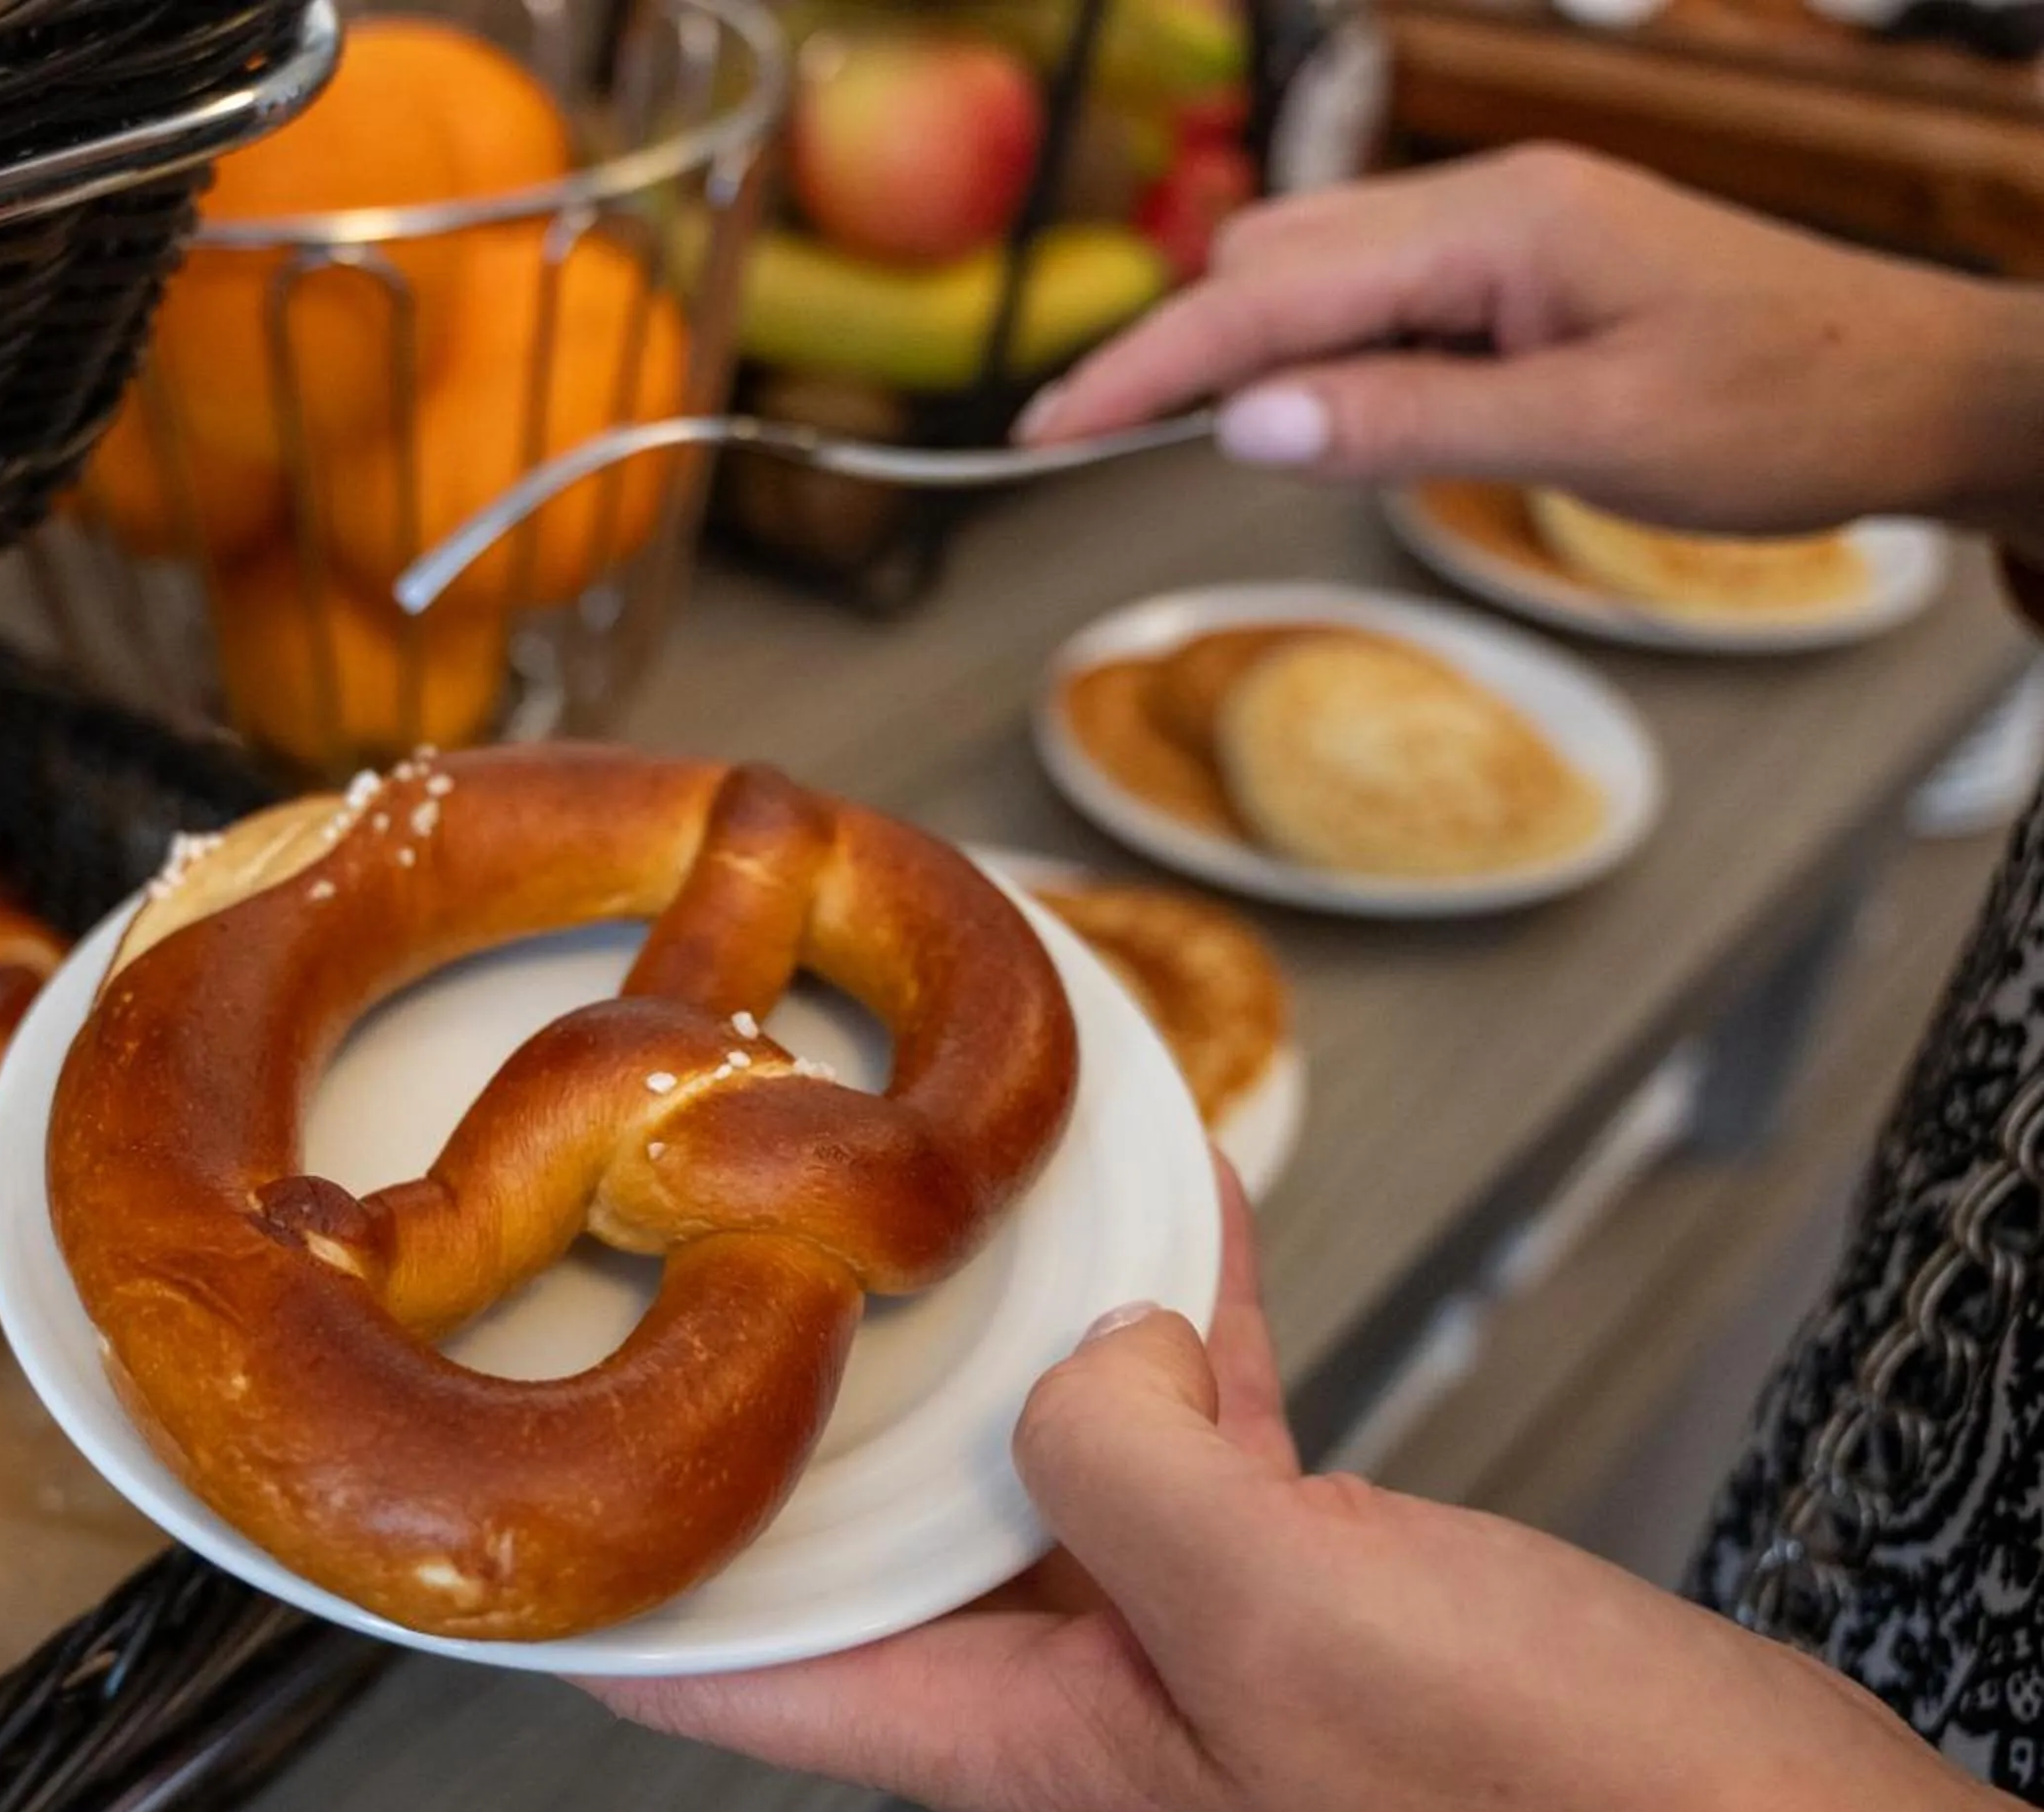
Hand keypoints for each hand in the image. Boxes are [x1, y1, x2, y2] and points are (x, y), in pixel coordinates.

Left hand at [587, 1160, 2043, 1811]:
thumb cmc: (1558, 1808)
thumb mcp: (1293, 1610)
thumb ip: (1130, 1458)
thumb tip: (1070, 1349)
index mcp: (1026, 1736)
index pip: (734, 1677)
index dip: (596, 1591)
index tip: (491, 1496)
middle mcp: (1077, 1685)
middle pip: (861, 1531)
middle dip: (782, 1399)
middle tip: (691, 1252)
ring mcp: (1189, 1629)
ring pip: (1032, 1443)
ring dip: (986, 1319)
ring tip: (923, 1178)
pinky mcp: (1306, 1579)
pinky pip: (1190, 1415)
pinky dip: (1166, 1309)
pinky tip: (1168, 1202)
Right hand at [1019, 145, 2043, 549]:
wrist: (1922, 387)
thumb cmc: (1788, 407)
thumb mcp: (1589, 437)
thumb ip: (1405, 425)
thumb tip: (1243, 424)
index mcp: (1497, 223)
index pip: (1268, 293)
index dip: (1142, 368)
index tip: (1041, 432)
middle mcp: (1488, 203)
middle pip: (1268, 258)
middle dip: (1175, 355)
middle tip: (1089, 456)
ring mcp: (1505, 229)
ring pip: (1314, 273)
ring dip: (1255, 361)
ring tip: (1235, 455)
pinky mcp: (1521, 267)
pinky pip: (1379, 300)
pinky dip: (1325, 362)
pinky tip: (1338, 423)